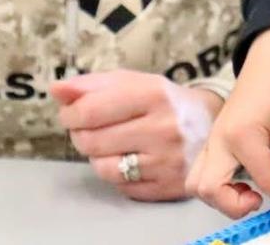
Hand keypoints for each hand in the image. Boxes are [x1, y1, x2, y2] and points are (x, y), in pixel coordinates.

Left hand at [50, 69, 221, 200]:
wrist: (213, 126)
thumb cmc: (164, 101)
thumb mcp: (133, 82)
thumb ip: (92, 84)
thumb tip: (56, 89)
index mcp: (155, 94)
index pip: (90, 110)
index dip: (70, 113)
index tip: (70, 112)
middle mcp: (165, 128)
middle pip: (92, 141)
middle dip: (81, 134)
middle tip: (90, 128)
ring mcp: (168, 161)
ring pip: (103, 167)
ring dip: (97, 156)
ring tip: (111, 144)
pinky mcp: (169, 186)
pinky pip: (121, 186)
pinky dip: (117, 174)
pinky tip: (129, 159)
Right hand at [187, 27, 269, 219]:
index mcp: (242, 134)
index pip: (263, 180)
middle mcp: (219, 140)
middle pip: (207, 189)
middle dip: (234, 205)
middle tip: (261, 199)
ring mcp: (212, 140)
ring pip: (197, 184)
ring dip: (221, 197)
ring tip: (252, 191)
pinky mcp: (213, 141)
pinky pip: (203, 172)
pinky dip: (218, 186)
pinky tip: (245, 180)